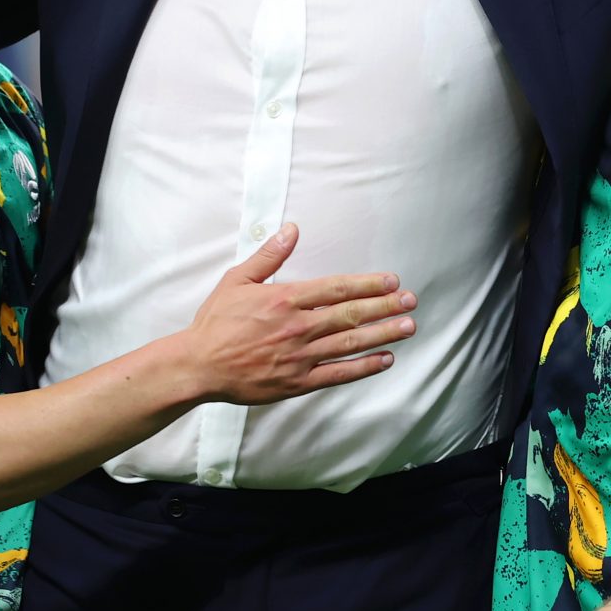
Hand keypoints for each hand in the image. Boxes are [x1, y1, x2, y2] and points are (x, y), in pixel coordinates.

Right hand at [180, 224, 415, 404]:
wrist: (198, 365)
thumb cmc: (216, 322)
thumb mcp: (237, 279)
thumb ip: (269, 255)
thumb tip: (291, 229)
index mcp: (285, 298)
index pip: (337, 288)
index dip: (368, 284)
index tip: (391, 281)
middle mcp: (298, 327)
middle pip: (351, 314)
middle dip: (385, 306)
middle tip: (411, 301)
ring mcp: (300, 356)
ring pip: (351, 343)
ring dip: (383, 333)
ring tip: (408, 326)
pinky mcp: (298, 382)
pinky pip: (338, 374)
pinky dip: (364, 366)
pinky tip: (385, 358)